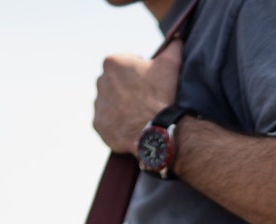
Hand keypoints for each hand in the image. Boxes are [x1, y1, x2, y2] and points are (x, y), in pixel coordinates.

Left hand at [93, 39, 182, 154]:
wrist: (155, 131)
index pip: (126, 64)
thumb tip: (177, 39)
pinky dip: (116, 123)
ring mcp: (98, 104)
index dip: (141, 73)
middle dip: (127, 89)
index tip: (150, 84)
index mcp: (113, 62)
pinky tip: (130, 126)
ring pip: (109, 102)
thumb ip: (173, 47)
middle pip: (115, 83)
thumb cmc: (162, 96)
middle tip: (145, 100)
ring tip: (138, 114)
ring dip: (120, 106)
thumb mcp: (171, 65)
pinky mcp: (98, 124)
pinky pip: (106, 121)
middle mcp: (100, 81)